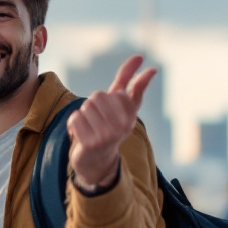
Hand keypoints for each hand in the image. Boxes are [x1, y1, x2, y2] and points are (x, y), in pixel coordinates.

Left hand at [67, 54, 155, 189]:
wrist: (97, 159)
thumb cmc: (110, 127)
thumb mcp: (122, 109)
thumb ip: (133, 87)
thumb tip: (153, 69)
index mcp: (130, 116)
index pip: (128, 91)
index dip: (137, 76)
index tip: (152, 67)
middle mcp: (123, 126)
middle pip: (98, 96)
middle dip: (92, 104)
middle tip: (97, 118)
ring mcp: (108, 136)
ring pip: (85, 107)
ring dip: (82, 115)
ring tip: (90, 126)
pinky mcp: (91, 143)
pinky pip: (75, 118)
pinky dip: (73, 124)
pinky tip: (81, 133)